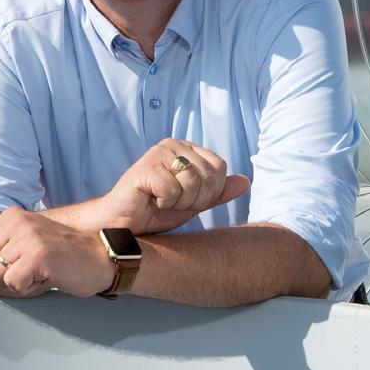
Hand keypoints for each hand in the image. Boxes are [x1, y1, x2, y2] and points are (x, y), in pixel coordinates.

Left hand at [0, 207, 114, 297]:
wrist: (98, 258)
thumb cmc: (62, 255)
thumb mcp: (24, 246)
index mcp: (12, 216)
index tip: (9, 272)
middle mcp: (17, 221)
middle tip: (24, 278)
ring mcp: (28, 237)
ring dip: (16, 283)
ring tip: (38, 274)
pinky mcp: (38, 255)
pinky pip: (13, 283)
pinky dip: (27, 288)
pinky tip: (45, 278)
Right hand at [96, 139, 249, 234]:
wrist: (123, 224)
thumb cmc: (154, 212)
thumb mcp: (193, 203)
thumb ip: (218, 193)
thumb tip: (246, 182)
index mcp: (186, 149)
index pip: (220, 167)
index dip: (210, 192)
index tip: (189, 200)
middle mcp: (172, 145)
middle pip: (209, 175)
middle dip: (196, 199)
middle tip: (174, 203)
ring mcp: (157, 153)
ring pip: (193, 182)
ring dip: (180, 202)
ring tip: (162, 202)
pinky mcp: (145, 167)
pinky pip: (173, 189)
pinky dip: (164, 203)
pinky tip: (151, 200)